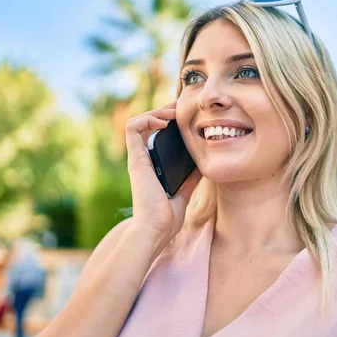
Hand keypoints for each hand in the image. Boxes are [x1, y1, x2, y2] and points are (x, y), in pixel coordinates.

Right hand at [125, 101, 200, 244]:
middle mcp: (142, 160)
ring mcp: (137, 158)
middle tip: (182, 106)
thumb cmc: (166, 218)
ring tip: (173, 112)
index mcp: (151, 167)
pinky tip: (164, 122)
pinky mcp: (135, 159)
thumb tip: (203, 166)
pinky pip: (133, 128)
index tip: (184, 117)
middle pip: (147, 126)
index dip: (166, 123)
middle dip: (163, 112)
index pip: (154, 137)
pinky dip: (147, 119)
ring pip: (137, 122)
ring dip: (155, 112)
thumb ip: (190, 179)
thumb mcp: (184, 193)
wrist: (156, 230)